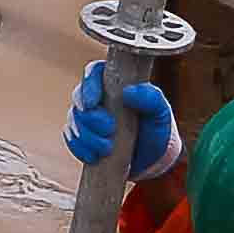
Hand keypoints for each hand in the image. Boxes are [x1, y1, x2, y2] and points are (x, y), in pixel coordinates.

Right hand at [68, 63, 180, 180]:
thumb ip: (151, 98)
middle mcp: (98, 97)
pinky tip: (94, 156)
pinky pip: (72, 140)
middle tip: (108, 130)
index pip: (94, 72)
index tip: (93, 103)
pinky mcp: (83, 138)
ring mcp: (88, 118)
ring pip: (74, 120)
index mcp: (115, 83)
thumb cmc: (156, 129)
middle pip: (79, 98)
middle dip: (89, 117)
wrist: (152, 159)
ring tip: (107, 148)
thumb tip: (129, 92)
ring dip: (87, 136)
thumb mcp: (161, 113)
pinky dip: (80, 149)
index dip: (88, 85)